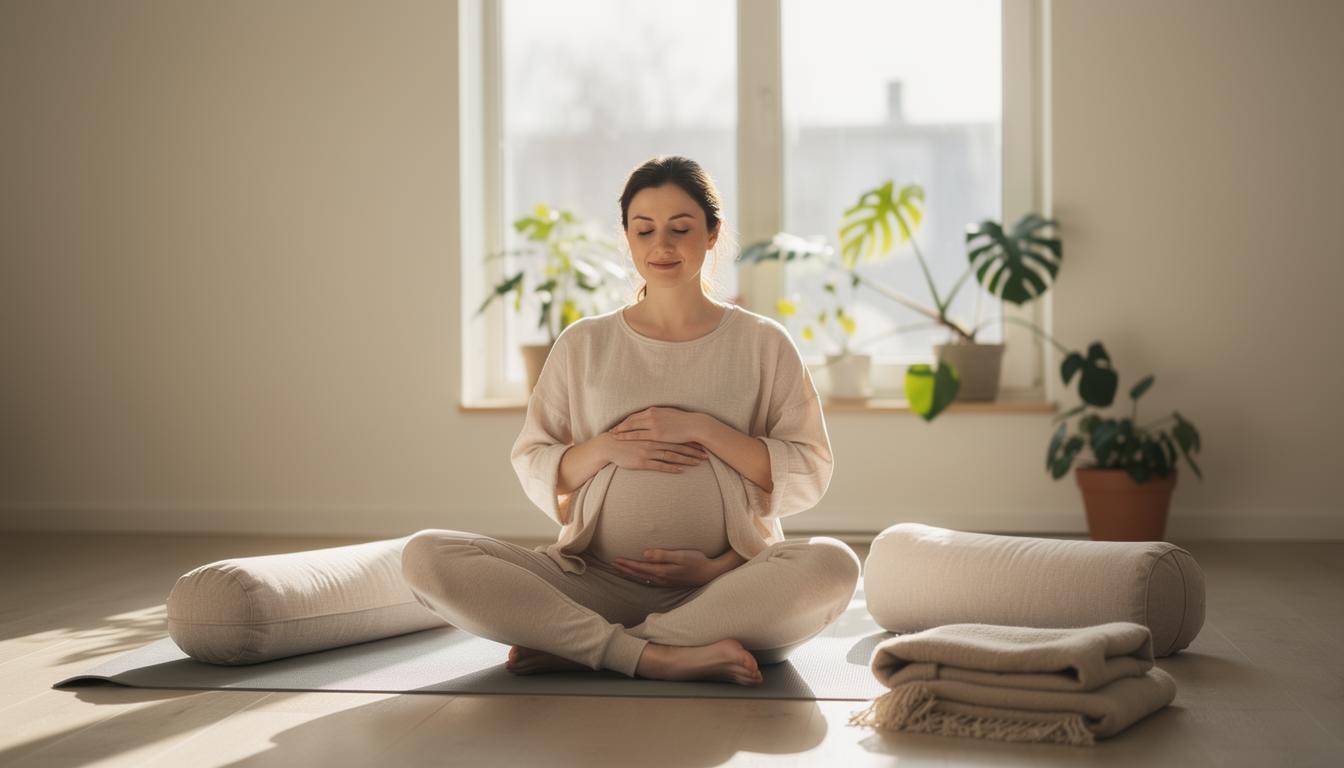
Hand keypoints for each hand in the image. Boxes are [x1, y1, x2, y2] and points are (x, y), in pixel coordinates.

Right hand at [601, 432, 707, 473]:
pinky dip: (671, 468)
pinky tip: (680, 470)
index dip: (690, 442)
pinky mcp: (643, 461)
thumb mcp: (641, 432)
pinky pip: (660, 465)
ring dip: (686, 460)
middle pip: (677, 446)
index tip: (702, 445)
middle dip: (693, 452)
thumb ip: (653, 432)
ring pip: (671, 456)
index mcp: (654, 433)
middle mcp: (654, 442)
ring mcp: (648, 452)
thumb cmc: (625, 439)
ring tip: (698, 463)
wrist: (610, 445)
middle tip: (705, 456)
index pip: (676, 438)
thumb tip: (667, 434)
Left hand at [610, 406, 705, 445]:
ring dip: (620, 431)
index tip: (619, 424)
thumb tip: (652, 420)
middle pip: (631, 420)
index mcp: (654, 410)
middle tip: (611, 430)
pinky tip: (620, 439)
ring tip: (612, 435)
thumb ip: (658, 417)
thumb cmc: (683, 422)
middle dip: (620, 425)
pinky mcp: (656, 433)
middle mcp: (651, 415)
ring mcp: (653, 424)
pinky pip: (637, 435)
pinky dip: (627, 436)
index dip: (626, 420)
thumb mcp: (668, 415)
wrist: (693, 425)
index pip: (635, 415)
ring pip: (631, 426)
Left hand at [610, 548, 741, 587]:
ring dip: (629, 574)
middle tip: (610, 564)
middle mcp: (661, 578)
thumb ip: (663, 554)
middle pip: (637, 575)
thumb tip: (645, 553)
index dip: (626, 564)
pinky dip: (638, 578)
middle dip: (623, 569)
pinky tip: (637, 577)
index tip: (614, 559)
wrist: (710, 573)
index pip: (639, 567)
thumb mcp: (682, 555)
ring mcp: (665, 581)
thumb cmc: (697, 561)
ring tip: (619, 570)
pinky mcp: (669, 581)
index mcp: (662, 571)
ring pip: (641, 579)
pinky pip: (648, 580)